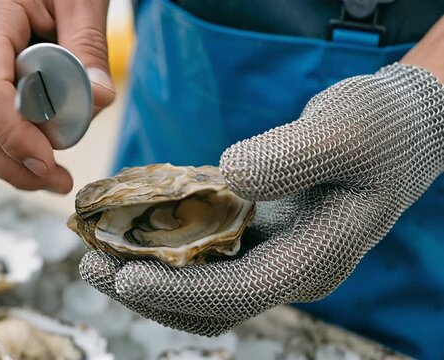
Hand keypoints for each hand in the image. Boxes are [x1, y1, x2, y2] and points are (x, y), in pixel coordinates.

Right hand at [0, 0, 114, 192]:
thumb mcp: (83, 0)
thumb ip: (89, 47)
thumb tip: (98, 99)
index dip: (15, 136)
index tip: (49, 163)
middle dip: (13, 165)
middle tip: (59, 183)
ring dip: (13, 163)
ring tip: (55, 178)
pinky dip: (14, 145)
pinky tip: (43, 154)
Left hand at [79, 61, 443, 334]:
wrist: (396, 128)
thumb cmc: (380, 128)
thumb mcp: (346, 130)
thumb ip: (293, 156)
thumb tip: (231, 176)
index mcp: (318, 257)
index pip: (242, 292)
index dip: (181, 292)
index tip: (126, 280)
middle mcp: (291, 268)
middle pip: (212, 301)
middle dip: (150, 291)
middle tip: (92, 267)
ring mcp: (273, 253)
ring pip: (202, 283)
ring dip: (148, 273)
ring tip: (98, 251)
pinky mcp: (258, 233)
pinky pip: (204, 252)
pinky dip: (166, 245)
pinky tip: (133, 224)